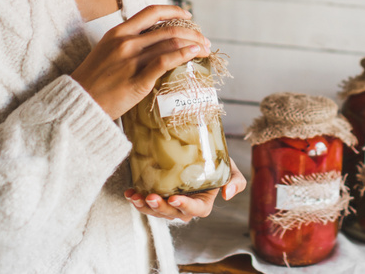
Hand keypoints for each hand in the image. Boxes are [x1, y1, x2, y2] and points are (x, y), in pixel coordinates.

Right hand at [71, 5, 210, 119]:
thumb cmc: (92, 81)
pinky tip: (194, 55)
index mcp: (118, 32)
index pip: (151, 12)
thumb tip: (153, 42)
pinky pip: (166, 62)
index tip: (188, 16)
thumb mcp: (105, 51)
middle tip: (204, 40)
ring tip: (205, 50)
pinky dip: (184, 55)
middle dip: (192, 33)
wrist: (78, 103)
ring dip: (193, 44)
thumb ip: (127, 43)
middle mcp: (126, 42)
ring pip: (170, 43)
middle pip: (168, 29)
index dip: (174, 11)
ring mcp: (131, 60)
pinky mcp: (137, 79)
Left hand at [124, 158, 246, 222]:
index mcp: (202, 203)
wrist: (197, 151)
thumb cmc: (214, 161)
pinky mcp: (157, 196)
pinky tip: (129, 192)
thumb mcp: (230, 168)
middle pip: (172, 213)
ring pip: (156, 211)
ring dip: (144, 206)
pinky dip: (136, 199)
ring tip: (135, 196)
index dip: (185, 206)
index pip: (195, 210)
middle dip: (160, 208)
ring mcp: (169, 203)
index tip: (174, 198)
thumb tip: (228, 195)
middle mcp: (184, 207)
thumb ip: (235, 180)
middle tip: (150, 197)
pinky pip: (146, 203)